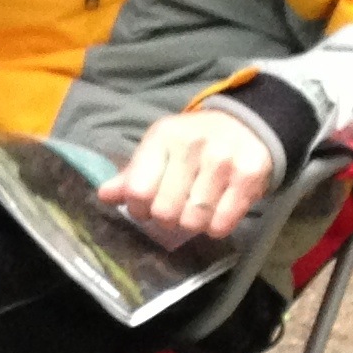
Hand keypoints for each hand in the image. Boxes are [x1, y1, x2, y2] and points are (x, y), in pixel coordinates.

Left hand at [100, 107, 274, 241]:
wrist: (247, 125)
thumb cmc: (195, 141)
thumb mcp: (160, 148)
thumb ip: (133, 174)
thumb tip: (104, 196)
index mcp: (163, 136)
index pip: (137, 190)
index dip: (138, 208)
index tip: (146, 206)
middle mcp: (192, 146)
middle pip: (165, 211)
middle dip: (166, 219)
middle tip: (174, 211)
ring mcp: (222, 161)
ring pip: (193, 221)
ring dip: (191, 224)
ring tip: (195, 210)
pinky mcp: (248, 177)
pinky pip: (221, 224)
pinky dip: (215, 227)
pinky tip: (216, 212)